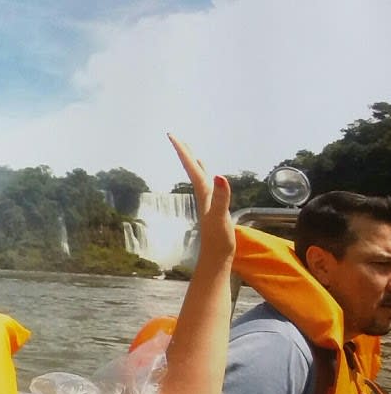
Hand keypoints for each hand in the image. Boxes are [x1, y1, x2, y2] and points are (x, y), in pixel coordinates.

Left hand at [168, 133, 233, 267]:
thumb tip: (218, 176)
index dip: (183, 151)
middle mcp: (204, 195)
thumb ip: (221, 197)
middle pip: (192, 169)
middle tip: (175, 137)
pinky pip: (207, 185)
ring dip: (193, 162)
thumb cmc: (219, 240)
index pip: (192, 167)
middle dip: (184, 152)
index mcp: (204, 193)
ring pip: (198, 176)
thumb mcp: (221, 217)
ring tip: (189, 150)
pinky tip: (207, 175)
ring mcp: (208, 201)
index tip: (171, 135)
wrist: (216, 258)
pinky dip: (205, 175)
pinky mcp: (213, 207)